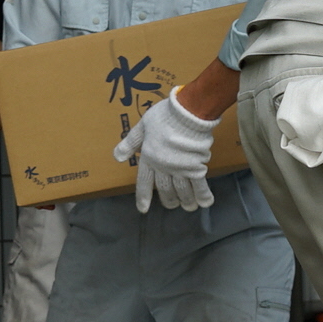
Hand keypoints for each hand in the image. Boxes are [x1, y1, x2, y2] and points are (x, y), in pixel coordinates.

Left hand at [114, 92, 218, 212]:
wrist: (187, 112)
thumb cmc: (164, 116)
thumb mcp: (142, 126)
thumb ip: (130, 143)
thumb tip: (117, 157)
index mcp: (149, 158)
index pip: (144, 182)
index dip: (143, 196)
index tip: (143, 209)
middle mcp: (164, 167)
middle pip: (165, 189)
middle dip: (169, 200)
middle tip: (173, 205)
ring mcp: (181, 168)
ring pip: (182, 190)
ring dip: (185, 200)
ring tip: (189, 207)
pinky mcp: (197, 166)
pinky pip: (199, 184)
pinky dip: (202, 195)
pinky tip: (205, 203)